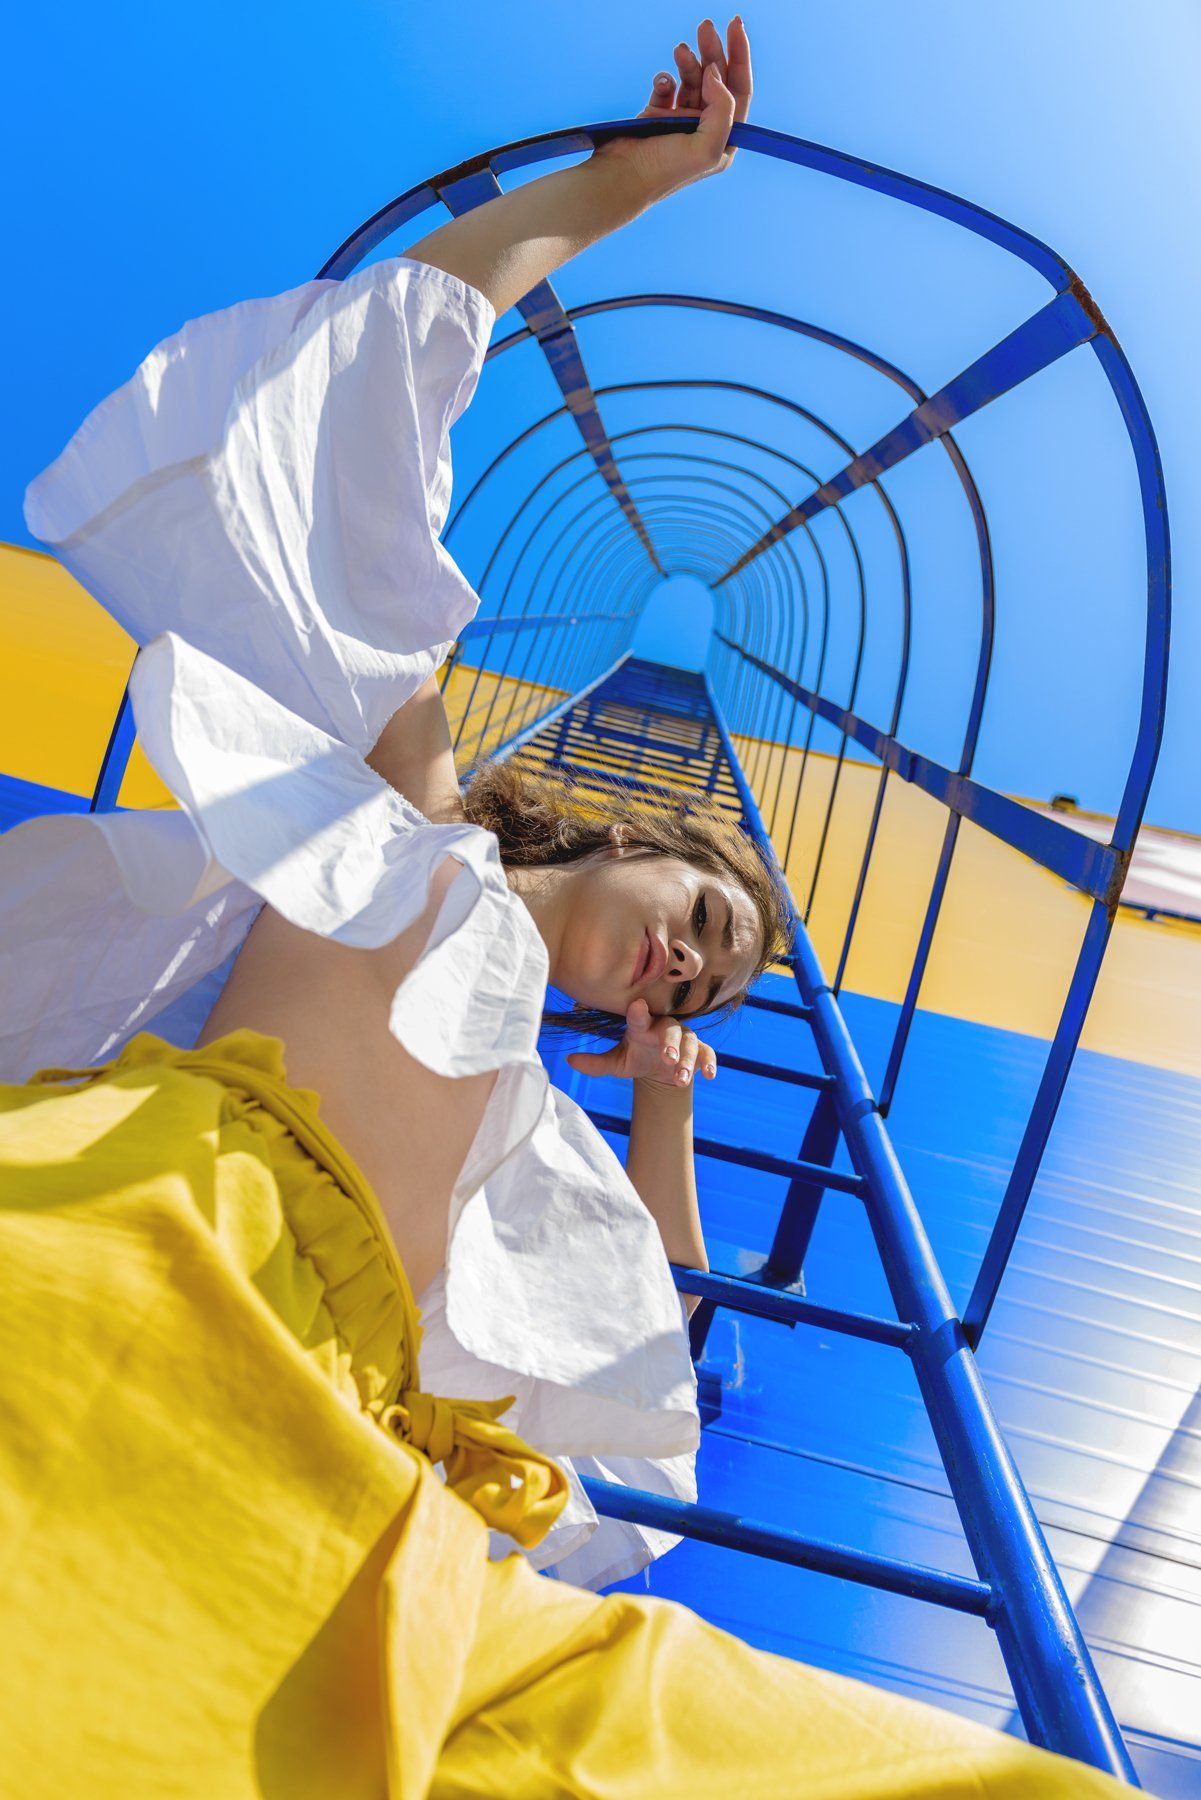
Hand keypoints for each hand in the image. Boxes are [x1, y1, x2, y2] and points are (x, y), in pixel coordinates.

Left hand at [566, 998, 717, 1091]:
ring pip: (689, 1043)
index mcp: (642, 1026)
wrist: (660, 1071)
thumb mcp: (616, 1063)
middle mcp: (664, 1028)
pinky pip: (707, 1053)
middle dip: (670, 1043)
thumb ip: (596, 1063)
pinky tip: (709, 1075)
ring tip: (680, 1078)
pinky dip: (709, 1063)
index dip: (638, 1011)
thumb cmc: (636, 1058)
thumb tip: (570, 1061)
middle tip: (667, 1057)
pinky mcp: (699, 1050)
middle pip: (669, 1030)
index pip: (639, 1017)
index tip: (637, 1006)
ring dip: (686, 1060)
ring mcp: (684, 1038)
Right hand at [590, 17, 752, 203]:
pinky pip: (667, 87)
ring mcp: (681, 120)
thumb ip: (722, 109)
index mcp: (724, 138)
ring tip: (680, 51)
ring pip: (692, 78)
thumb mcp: (707, 147)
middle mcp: (705, 128)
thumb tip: (714, 73)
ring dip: (688, 61)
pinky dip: (664, 80)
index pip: (740, 90)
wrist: (623, 176)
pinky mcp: (657, 114)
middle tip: (704, 26)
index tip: (735, 26)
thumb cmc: (666, 170)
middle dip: (713, 50)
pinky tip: (662, 84)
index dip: (740, 57)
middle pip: (716, 79)